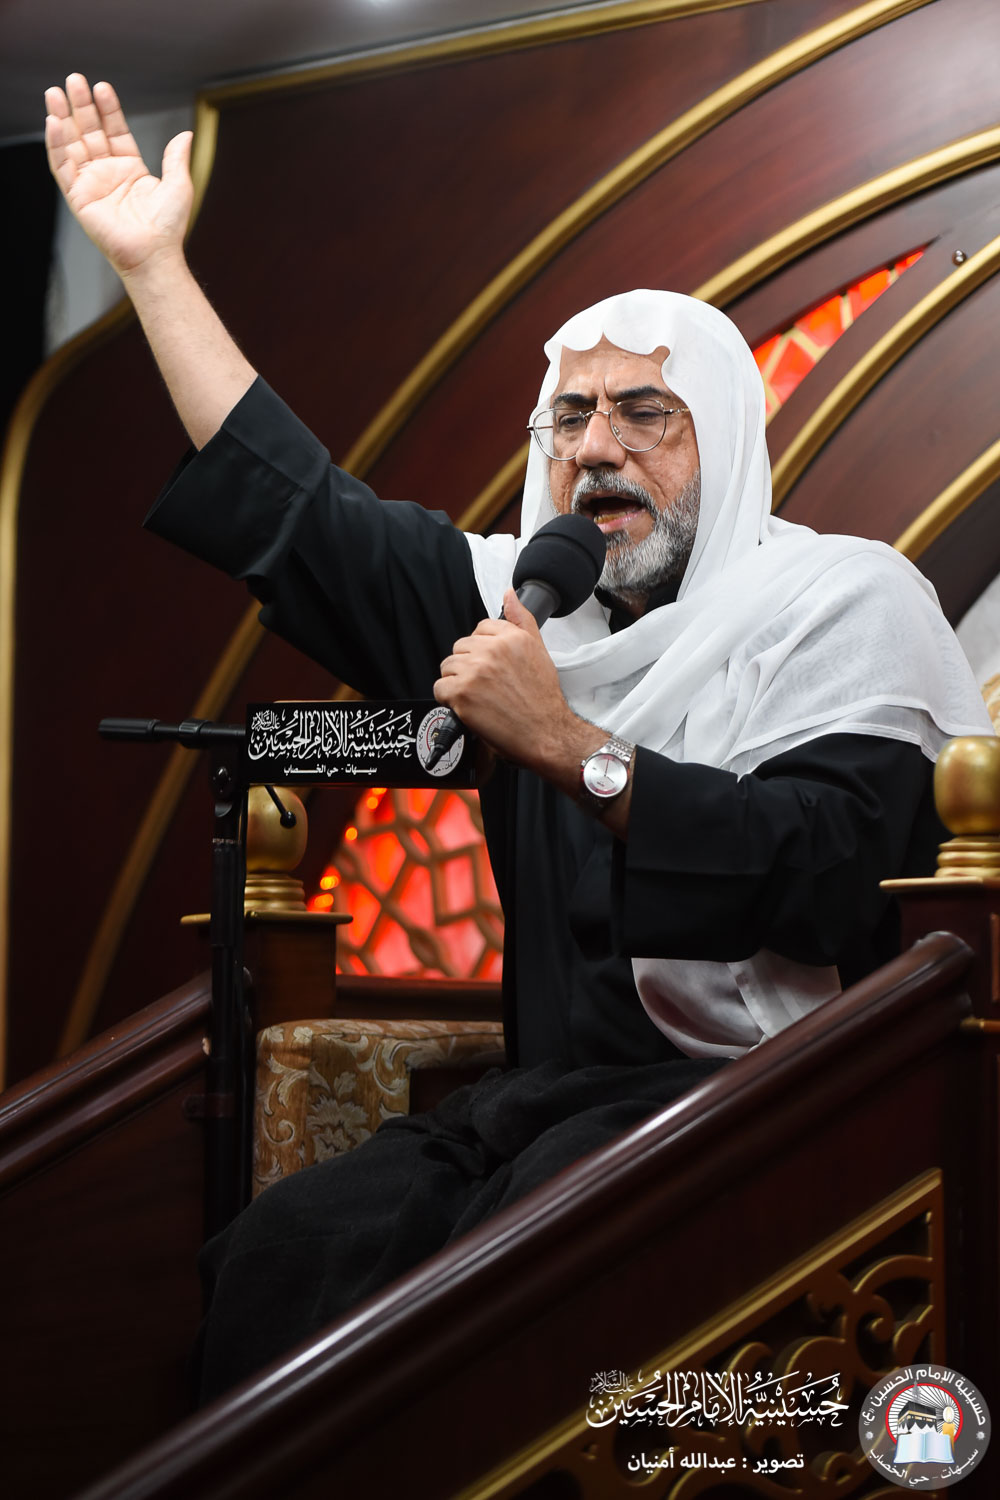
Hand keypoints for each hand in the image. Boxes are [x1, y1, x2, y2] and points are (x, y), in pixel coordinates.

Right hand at [45, 74, 192, 276]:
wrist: (154, 254)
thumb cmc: (167, 228)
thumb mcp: (178, 185)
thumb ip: (176, 158)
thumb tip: (185, 135)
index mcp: (130, 168)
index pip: (114, 131)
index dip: (107, 109)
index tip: (102, 87)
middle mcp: (108, 173)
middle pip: (89, 132)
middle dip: (81, 106)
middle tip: (74, 79)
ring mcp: (92, 184)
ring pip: (72, 144)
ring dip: (62, 118)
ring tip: (56, 93)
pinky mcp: (78, 197)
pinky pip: (62, 167)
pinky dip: (56, 145)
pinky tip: (53, 123)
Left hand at [435, 588, 601, 777]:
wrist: (545, 732)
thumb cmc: (542, 698)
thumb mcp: (538, 650)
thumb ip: (521, 618)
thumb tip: (509, 593)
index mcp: (511, 637)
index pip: (479, 630)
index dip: (482, 651)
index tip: (492, 668)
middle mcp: (492, 649)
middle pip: (460, 648)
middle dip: (469, 667)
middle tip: (487, 686)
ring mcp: (475, 670)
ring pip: (448, 667)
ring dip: (457, 683)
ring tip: (479, 697)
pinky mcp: (462, 692)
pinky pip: (440, 688)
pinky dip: (449, 700)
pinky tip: (468, 707)